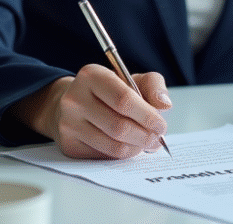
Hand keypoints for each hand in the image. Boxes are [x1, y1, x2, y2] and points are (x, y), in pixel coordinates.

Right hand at [16, 65, 171, 158]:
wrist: (76, 104)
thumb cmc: (109, 91)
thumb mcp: (132, 79)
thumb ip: (153, 85)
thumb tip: (164, 104)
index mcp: (92, 75)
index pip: (123, 99)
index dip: (147, 115)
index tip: (161, 125)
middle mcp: (75, 99)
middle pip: (118, 126)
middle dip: (145, 135)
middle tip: (157, 138)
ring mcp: (68, 123)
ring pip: (112, 145)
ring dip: (136, 148)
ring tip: (146, 143)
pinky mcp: (68, 144)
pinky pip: (103, 156)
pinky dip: (122, 154)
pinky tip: (129, 146)